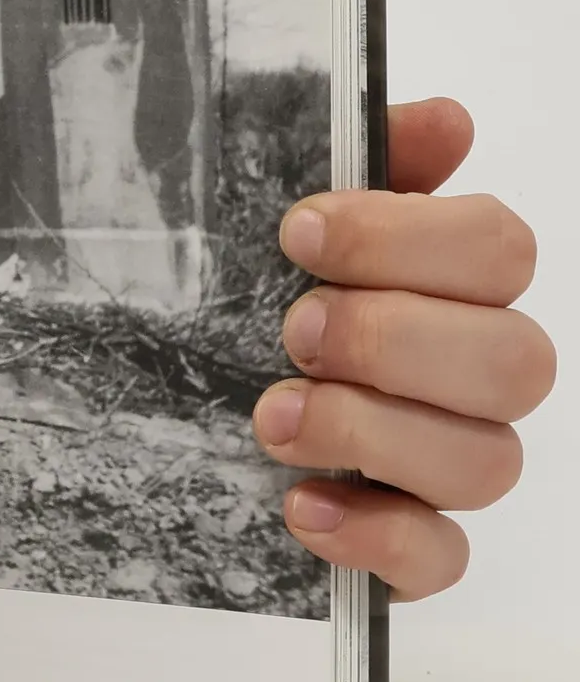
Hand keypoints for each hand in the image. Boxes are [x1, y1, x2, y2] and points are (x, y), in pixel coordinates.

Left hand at [256, 100, 554, 599]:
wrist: (164, 408)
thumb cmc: (248, 302)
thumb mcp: (282, 225)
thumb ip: (366, 166)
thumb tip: (446, 121)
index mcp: (452, 285)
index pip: (499, 249)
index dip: (406, 237)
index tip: (298, 231)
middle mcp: (471, 376)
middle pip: (516, 360)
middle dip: (396, 338)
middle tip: (294, 331)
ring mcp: (445, 465)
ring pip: (486, 462)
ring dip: (374, 433)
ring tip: (273, 416)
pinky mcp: (409, 546)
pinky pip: (440, 560)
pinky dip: (376, 536)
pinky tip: (303, 506)